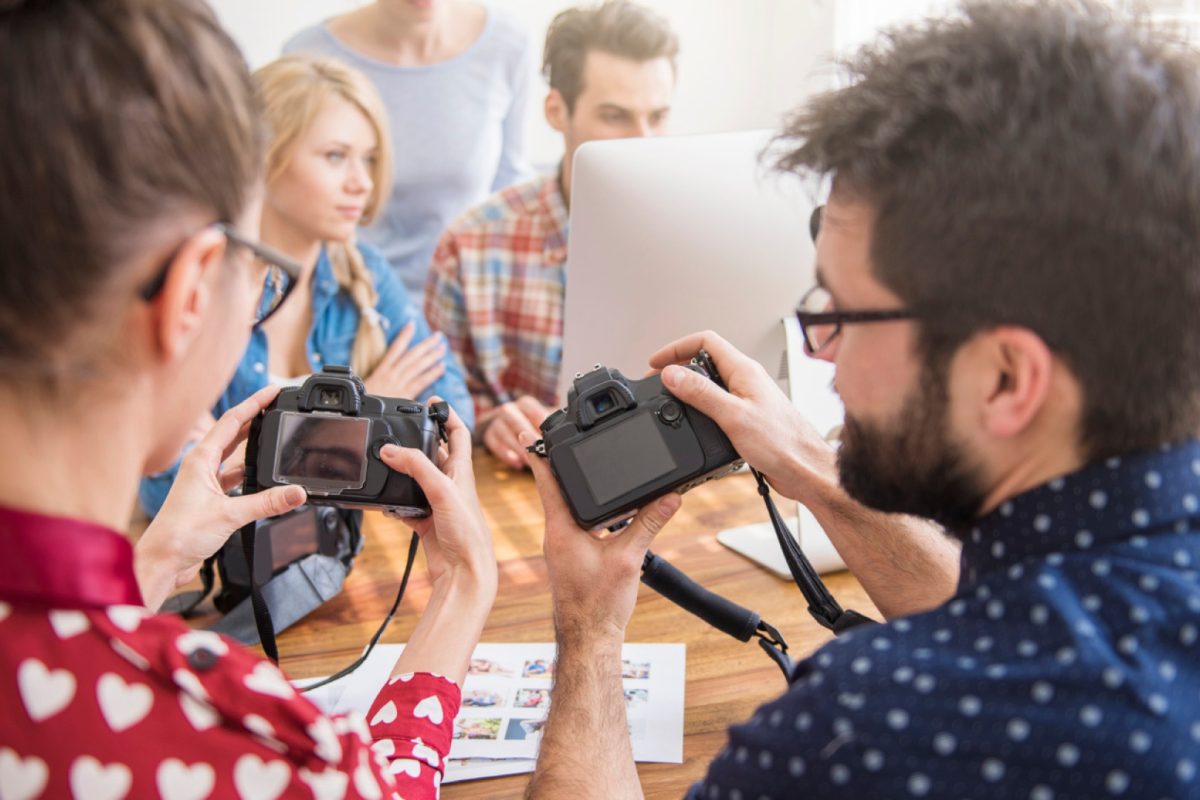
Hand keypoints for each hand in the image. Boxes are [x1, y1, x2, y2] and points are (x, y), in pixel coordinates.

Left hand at [135, 385, 306, 609]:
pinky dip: (251, 475)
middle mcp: (202, 466)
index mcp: (200, 459)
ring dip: (254, 448)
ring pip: (235, 457)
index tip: (272, 392)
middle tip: (278, 408)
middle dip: (256, 420)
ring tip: (276, 437)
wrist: (163, 561)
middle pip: (234, 435)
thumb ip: (267, 503)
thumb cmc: (179, 534)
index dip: (254, 404)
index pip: (231, 421)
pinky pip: (235, 479)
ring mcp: (206, 483)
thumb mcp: (230, 515)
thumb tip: (297, 492)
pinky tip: (264, 477)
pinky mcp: (211, 500)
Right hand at [362, 321, 446, 399]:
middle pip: (411, 355)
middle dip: (426, 344)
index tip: (412, 325)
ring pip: (418, 366)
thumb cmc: (364, 402)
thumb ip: (378, 378)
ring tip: (442, 348)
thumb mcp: (366, 386)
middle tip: (438, 336)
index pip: (395, 348)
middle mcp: (392, 374)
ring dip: (432, 356)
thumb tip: (385, 372)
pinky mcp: (405, 394)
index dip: (404, 336)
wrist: (362, 414)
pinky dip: (432, 373)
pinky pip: (421, 381)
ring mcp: (399, 383)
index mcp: (382, 370)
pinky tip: (441, 367)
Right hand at [378, 401, 495, 590]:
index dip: (447, 415)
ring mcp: (438, 503)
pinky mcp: (426, 522)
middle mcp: (451, 483)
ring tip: (380, 463)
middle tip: (394, 431)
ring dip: (400, 472)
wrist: (465, 574)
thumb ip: (417, 467)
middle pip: (433, 453)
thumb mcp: (443, 491)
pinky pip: (405, 505)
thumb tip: (390, 449)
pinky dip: (393, 502)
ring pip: (416, 479)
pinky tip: (382, 502)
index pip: (458, 433)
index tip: (432, 401)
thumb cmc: (468, 533)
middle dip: (415, 442)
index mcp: (463, 470)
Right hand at [481, 396, 549, 468]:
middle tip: (537, 450)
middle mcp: (510, 409)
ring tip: (529, 461)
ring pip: (502, 432)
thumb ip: (555, 423)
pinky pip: (493, 443)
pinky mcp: (489, 434)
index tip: (548, 437)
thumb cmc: (534, 425)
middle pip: (515, 420)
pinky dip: (505, 454)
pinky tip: (517, 463)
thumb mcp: (545, 422)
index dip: (540, 423)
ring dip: (516, 447)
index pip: (532, 410)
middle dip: (526, 437)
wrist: (511, 428)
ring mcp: (497, 421)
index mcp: (525, 404)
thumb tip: (572, 427)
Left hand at [522, 433, 681, 639]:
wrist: (589, 638)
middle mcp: (556, 533)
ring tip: (575, 459)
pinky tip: (598, 504)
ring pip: (564, 505)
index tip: (527, 427)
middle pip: (554, 487)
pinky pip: (574, 521)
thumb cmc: (599, 605)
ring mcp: (561, 544)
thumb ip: (648, 524)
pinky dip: (583, 506)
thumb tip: (669, 497)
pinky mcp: (569, 555)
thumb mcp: (628, 558)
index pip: (546, 480)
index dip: (538, 452)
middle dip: (556, 460)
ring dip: (570, 483)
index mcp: (561, 529)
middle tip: (552, 432)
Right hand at [648, 330, 837, 503]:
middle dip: (678, 368)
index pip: (705, 342)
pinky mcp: (747, 418)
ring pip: (711, 384)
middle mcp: (746, 381)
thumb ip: (701, 393)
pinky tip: (693, 422)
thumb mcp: (733, 416)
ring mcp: (747, 399)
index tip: (656, 362)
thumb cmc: (782, 443)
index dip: (677, 348)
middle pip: (705, 361)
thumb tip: (672, 374)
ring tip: (670, 400)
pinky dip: (700, 409)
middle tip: (657, 382)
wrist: (803, 470)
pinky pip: (718, 405)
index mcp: (745, 371)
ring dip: (688, 389)